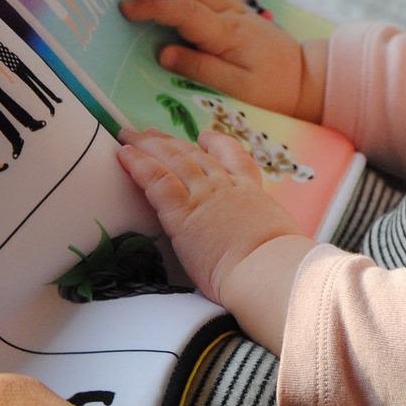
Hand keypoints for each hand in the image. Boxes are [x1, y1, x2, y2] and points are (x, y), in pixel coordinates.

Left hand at [117, 128, 311, 342]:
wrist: (272, 271)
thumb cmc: (282, 270)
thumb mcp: (281, 244)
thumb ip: (269, 241)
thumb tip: (274, 253)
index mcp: (252, 196)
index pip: (234, 160)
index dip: (216, 144)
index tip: (204, 136)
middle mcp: (227, 188)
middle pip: (194, 155)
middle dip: (170, 142)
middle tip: (150, 133)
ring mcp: (205, 197)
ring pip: (172, 161)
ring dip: (148, 146)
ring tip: (128, 135)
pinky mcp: (183, 213)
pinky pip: (156, 180)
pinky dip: (138, 164)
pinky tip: (124, 155)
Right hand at [120, 0, 327, 122]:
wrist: (304, 78)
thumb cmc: (272, 88)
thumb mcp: (238, 89)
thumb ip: (201, 69)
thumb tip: (163, 53)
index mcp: (226, 34)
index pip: (183, 12)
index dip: (153, 7)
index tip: (126, 8)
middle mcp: (228, 13)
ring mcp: (233, 6)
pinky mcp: (235, 6)